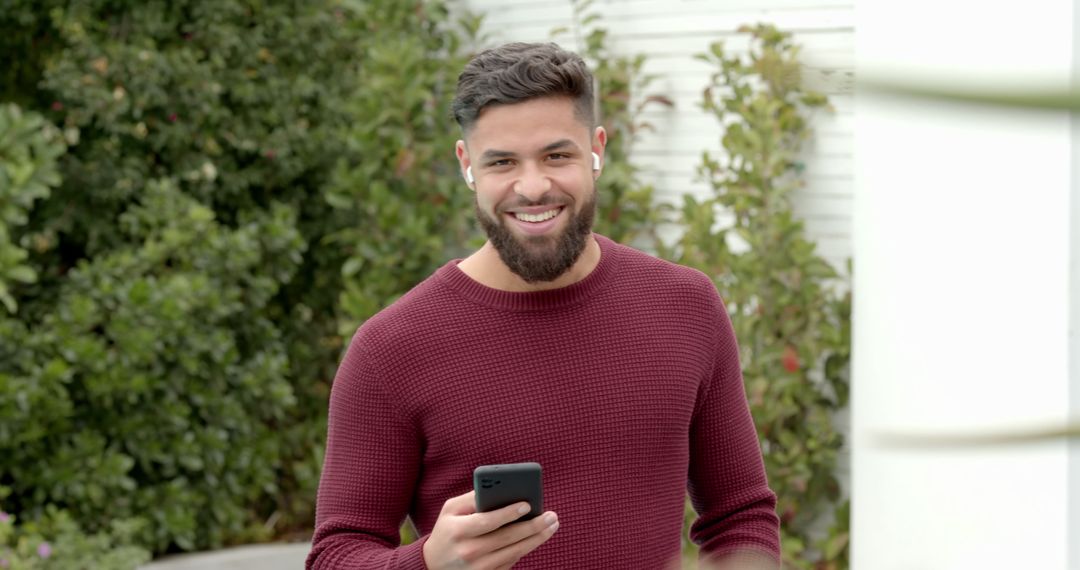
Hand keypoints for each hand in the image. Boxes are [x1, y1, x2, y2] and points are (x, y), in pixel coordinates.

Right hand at [422, 490, 558, 569]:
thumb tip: (499, 487)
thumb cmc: (446, 531)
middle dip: (533, 526)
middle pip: (507, 538)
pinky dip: (524, 550)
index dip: (509, 513)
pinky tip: (536, 538)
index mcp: (459, 531)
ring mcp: (479, 568)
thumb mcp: (450, 510)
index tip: (527, 505)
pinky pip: (511, 563)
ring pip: (514, 552)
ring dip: (536, 539)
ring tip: (551, 526)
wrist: (434, 565)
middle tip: (551, 516)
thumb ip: (471, 498)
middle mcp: (469, 551)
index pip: (488, 522)